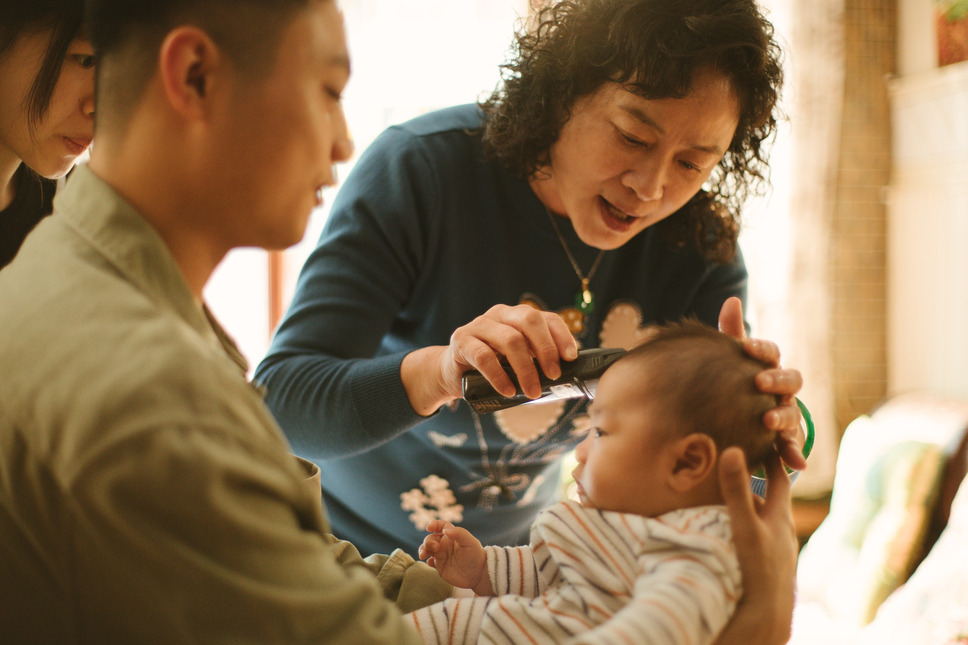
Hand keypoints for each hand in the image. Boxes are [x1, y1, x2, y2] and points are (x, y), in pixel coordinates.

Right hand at [401, 304, 577, 415]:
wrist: (453, 373)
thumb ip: (538, 363)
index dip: (561, 335)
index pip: (546, 318)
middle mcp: (500, 314)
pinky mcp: (462, 340)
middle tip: (553, 376)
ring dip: (525, 369)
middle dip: (546, 349)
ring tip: (532, 392)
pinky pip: (484, 357)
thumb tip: (569, 380)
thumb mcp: (517, 362)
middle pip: (529, 321)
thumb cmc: (493, 368)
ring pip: (510, 339)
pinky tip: (508, 391)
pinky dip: (500, 377)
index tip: (571, 358)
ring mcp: (479, 325)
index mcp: (518, 316)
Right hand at [418, 520, 492, 595]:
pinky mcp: (440, 567)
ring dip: (423, 550)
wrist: (478, 574)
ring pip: (427, 549)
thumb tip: (445, 531)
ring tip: (423, 555)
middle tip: (434, 547)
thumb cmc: (475, 555)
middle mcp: (445, 544)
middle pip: (431, 538)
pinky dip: (427, 561)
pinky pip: (430, 562)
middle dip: (428, 541)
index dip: (434, 524)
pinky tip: (431, 563)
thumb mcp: (470, 542)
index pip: (441, 526)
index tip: (429, 527)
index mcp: (452, 536)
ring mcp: (442, 555)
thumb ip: (458, 533)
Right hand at [714, 447, 796, 644]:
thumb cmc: (758, 569)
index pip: (780, 476)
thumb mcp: (745, 526)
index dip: (775, 455)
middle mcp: (783, 529)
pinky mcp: (770, 564)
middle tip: (751, 458)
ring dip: (756, 503)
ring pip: (768, 517)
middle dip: (765, 478)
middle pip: (775, 496)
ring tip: (741, 492)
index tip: (769, 436)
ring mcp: (778, 548)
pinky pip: (762, 535)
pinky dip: (753, 524)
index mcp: (780, 515)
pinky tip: (740, 530)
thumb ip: (736, 490)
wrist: (769, 615)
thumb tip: (733, 450)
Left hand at [718, 297, 806, 469]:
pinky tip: (795, 464)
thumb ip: (732, 333)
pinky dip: (794, 455)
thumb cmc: (737, 382)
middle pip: (790, 380)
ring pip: (793, 414)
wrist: (746, 419)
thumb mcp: (732, 361)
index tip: (746, 346)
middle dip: (777, 380)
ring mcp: (787, 415)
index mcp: (769, 367)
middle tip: (760, 382)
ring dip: (783, 417)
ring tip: (768, 422)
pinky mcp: (784, 440)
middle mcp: (783, 390)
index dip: (761, 349)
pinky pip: (791, 448)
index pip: (771, 353)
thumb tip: (732, 300)